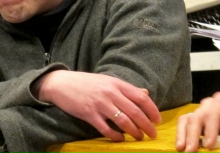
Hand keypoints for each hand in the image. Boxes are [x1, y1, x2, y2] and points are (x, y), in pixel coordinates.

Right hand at [34, 70, 160, 141]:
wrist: (61, 83)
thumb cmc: (86, 82)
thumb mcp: (107, 80)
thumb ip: (126, 88)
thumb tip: (145, 93)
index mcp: (116, 83)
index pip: (141, 97)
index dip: (152, 110)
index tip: (158, 120)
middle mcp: (110, 93)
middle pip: (135, 112)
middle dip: (147, 126)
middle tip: (153, 134)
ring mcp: (99, 104)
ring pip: (123, 122)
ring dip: (134, 132)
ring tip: (139, 137)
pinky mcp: (89, 114)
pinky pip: (106, 129)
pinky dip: (116, 136)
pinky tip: (120, 139)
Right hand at [175, 91, 219, 152]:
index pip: (213, 114)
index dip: (210, 130)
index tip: (209, 146)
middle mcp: (209, 103)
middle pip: (197, 117)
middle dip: (192, 135)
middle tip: (190, 151)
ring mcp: (201, 109)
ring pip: (187, 118)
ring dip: (182, 134)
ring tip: (181, 148)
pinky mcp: (196, 116)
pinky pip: (185, 122)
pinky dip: (181, 132)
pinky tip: (181, 144)